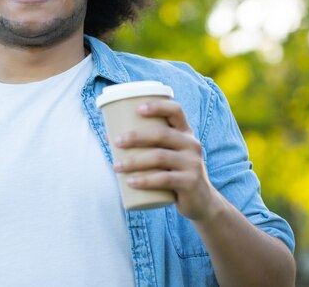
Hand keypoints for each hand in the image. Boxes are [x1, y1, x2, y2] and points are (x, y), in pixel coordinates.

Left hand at [112, 100, 223, 221]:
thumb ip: (144, 145)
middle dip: (136, 136)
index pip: (175, 111)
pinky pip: (165, 179)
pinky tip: (130, 182)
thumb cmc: (174, 172)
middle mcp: (191, 144)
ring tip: (116, 166)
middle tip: (115, 142)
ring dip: (134, 161)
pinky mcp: (190, 182)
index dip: (157, 106)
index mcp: (185, 133)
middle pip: (162, 134)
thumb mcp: (166, 154)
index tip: (137, 109)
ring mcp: (193, 163)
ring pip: (160, 157)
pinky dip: (145, 180)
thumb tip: (108, 136)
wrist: (200, 200)